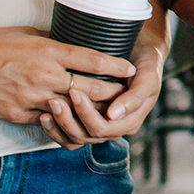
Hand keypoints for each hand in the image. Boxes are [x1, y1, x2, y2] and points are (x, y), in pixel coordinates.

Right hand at [0, 26, 133, 128]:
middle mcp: (43, 75)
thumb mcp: (27, 33)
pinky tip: (74, 124)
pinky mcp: (16, 114)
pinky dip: (62, 122)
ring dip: (90, 113)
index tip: (130, 70)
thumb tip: (74, 43)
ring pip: (71, 110)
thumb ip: (52, 42)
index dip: (115, 67)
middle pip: (89, 89)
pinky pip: (46, 122)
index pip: (92, 59)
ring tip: (106, 114)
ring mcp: (30, 97)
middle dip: (112, 95)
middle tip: (127, 96)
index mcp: (48, 51)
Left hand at [41, 32, 167, 147]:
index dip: (88, 115)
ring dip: (60, 125)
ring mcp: (100, 128)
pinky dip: (55, 130)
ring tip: (49, 106)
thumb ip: (135, 97)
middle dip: (70, 120)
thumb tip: (113, 115)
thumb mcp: (148, 77)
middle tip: (55, 100)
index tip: (75, 93)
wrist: (142, 53)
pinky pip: (69, 137)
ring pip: (76, 139)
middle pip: (87, 136)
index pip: (104, 128)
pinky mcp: (87, 124)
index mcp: (130, 122)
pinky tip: (45, 116)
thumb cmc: (146, 63)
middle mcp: (115, 129)